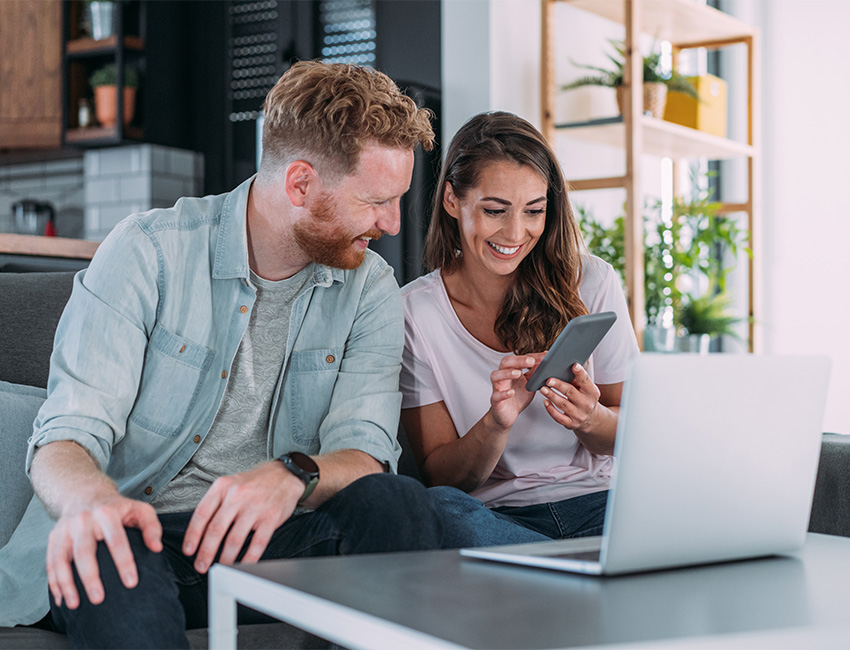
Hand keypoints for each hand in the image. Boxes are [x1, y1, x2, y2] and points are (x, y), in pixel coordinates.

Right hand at [46, 495, 161, 609]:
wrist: (86, 495)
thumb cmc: (117, 508)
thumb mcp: (139, 510)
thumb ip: (151, 527)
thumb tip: (156, 548)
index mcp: (107, 513)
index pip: (117, 540)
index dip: (124, 562)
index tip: (131, 583)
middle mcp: (83, 520)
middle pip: (84, 552)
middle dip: (91, 577)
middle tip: (99, 599)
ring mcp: (65, 529)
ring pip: (62, 559)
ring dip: (67, 584)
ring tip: (75, 605)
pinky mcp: (54, 538)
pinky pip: (51, 563)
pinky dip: (55, 582)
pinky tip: (62, 599)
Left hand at [182, 461, 302, 572]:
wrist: (284, 474)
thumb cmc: (255, 482)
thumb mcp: (230, 484)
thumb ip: (216, 504)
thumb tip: (200, 532)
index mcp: (223, 487)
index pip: (202, 514)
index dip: (192, 535)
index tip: (189, 550)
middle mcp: (237, 496)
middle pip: (216, 529)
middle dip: (206, 552)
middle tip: (201, 565)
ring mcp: (255, 507)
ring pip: (235, 539)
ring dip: (226, 558)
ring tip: (221, 567)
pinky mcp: (270, 517)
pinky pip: (257, 543)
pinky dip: (249, 558)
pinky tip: (243, 565)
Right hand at [489, 352, 545, 428]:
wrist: (507, 414)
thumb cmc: (518, 397)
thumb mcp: (529, 383)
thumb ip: (535, 372)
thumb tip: (545, 359)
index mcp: (511, 370)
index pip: (519, 359)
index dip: (531, 357)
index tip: (544, 356)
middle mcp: (503, 376)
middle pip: (505, 363)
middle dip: (517, 360)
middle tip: (530, 361)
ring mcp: (498, 388)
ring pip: (496, 376)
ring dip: (506, 373)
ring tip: (518, 373)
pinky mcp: (496, 401)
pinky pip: (496, 395)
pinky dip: (503, 393)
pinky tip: (511, 392)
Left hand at [539, 363, 601, 433]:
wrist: (590, 419)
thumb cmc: (584, 398)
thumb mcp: (586, 389)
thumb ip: (578, 378)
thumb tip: (566, 364)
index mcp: (592, 392)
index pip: (586, 381)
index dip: (580, 373)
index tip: (574, 365)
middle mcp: (587, 404)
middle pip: (571, 392)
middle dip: (559, 385)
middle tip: (548, 379)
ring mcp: (579, 415)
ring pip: (563, 404)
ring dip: (552, 395)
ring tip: (543, 389)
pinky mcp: (571, 423)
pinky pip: (559, 417)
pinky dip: (551, 409)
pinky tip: (545, 401)